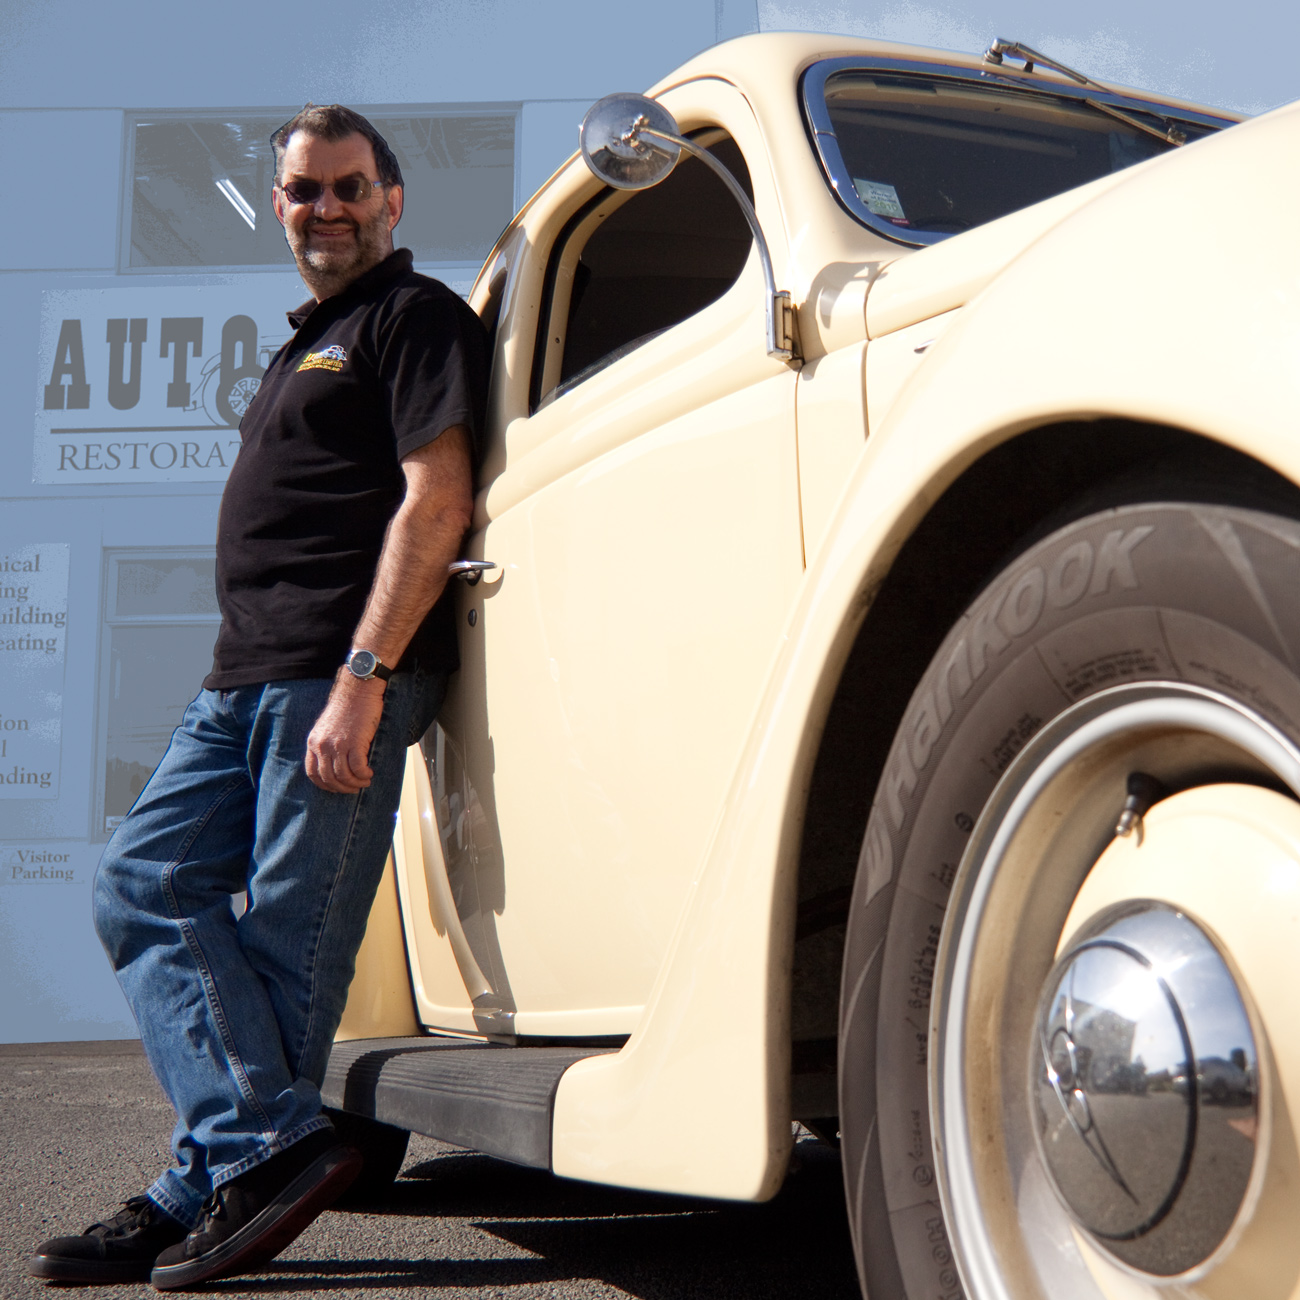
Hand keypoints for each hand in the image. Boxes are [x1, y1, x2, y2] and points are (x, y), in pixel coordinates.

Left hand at [305, 673, 386, 791]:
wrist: (358, 689)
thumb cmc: (348, 707)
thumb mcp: (327, 727)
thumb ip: (326, 743)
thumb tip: (334, 763)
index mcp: (313, 742)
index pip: (313, 773)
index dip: (325, 785)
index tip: (336, 787)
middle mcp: (322, 745)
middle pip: (328, 778)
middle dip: (342, 788)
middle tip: (354, 788)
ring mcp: (338, 744)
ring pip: (343, 776)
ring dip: (355, 783)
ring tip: (364, 781)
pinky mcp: (355, 742)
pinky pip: (357, 768)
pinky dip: (363, 775)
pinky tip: (369, 774)